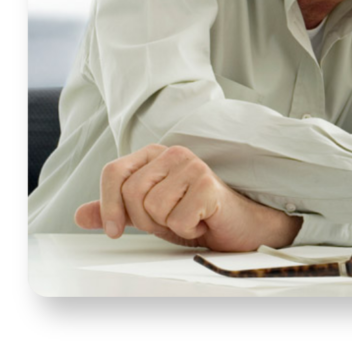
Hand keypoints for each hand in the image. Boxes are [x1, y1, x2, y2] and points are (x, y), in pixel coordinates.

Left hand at [74, 144, 301, 250]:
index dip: (107, 205)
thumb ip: (115, 210)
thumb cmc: (195, 215)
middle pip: (131, 192)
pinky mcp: (209, 186)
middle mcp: (175, 153)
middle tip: (169, 220)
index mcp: (156, 154)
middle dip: (144, 219)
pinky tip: (202, 222)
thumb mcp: (148, 214)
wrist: (238, 226)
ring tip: (188, 218)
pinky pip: (176, 220)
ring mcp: (194, 166)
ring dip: (168, 225)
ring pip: (152, 207)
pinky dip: (187, 231)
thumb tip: (80, 215)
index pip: (114, 172)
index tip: (113, 231)